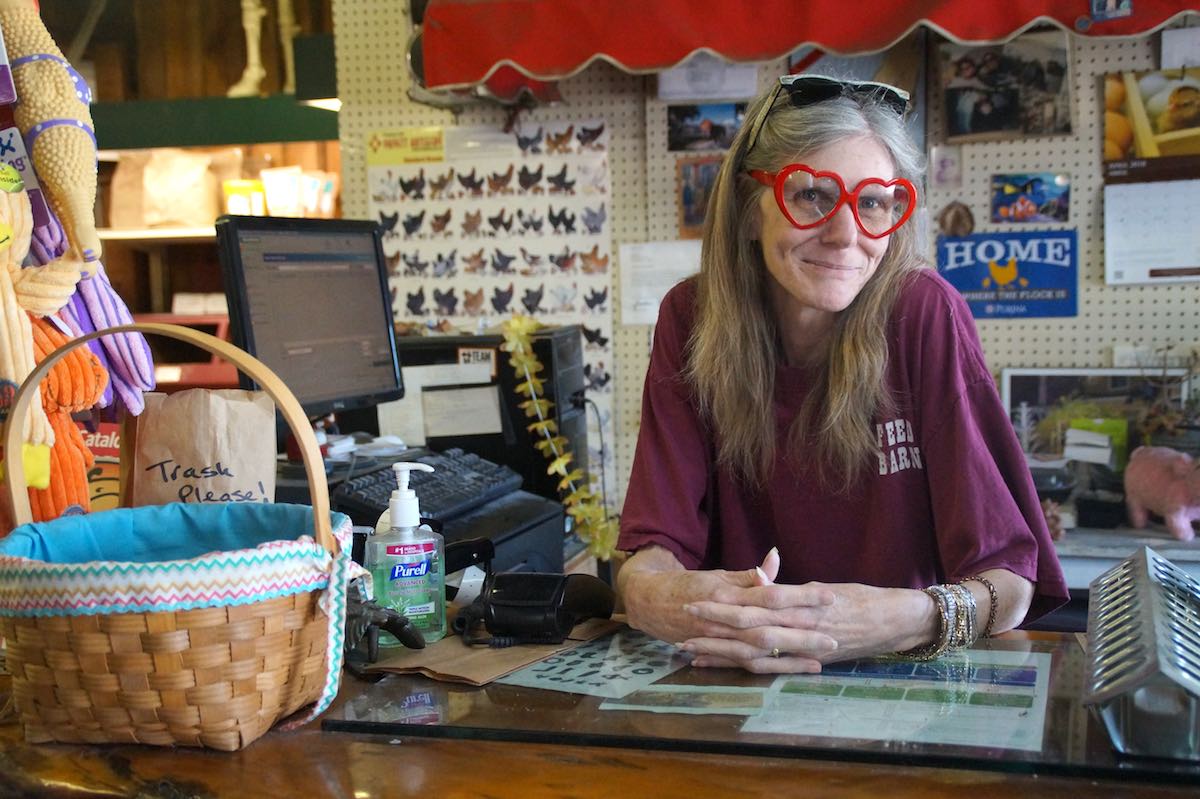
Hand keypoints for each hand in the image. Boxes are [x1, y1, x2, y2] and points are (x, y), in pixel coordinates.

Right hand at [621, 548, 837, 671]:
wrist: (649, 605)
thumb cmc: (688, 587)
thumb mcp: (717, 575)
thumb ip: (748, 575)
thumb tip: (775, 561)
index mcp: (726, 594)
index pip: (770, 595)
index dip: (800, 597)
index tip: (829, 597)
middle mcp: (723, 619)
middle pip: (769, 628)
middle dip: (802, 634)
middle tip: (834, 637)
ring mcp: (718, 640)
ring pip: (759, 652)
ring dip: (790, 657)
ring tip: (820, 660)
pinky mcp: (716, 653)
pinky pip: (746, 665)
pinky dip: (769, 669)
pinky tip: (793, 670)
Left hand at [681, 577, 934, 672]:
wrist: (894, 621)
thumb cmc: (859, 598)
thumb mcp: (822, 587)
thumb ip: (789, 588)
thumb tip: (760, 579)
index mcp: (803, 602)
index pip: (759, 599)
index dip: (728, 600)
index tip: (699, 596)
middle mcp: (801, 626)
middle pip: (751, 626)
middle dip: (716, 624)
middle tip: (684, 619)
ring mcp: (804, 647)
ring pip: (756, 650)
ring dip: (721, 650)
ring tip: (689, 648)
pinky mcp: (808, 662)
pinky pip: (770, 668)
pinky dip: (741, 668)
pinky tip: (717, 667)